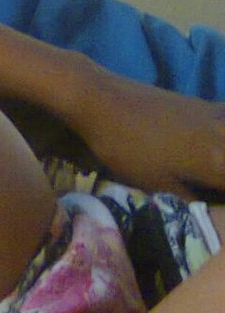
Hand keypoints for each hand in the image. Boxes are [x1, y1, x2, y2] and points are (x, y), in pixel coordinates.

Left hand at [72, 70, 224, 198]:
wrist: (100, 99)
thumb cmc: (126, 147)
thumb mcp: (158, 185)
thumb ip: (192, 201)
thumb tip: (212, 214)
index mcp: (220, 162)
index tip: (218, 209)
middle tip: (214, 188)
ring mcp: (217, 115)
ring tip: (214, 170)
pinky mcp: (204, 103)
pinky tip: (217, 142)